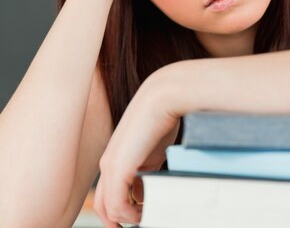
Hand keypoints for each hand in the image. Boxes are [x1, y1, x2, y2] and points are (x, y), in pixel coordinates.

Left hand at [93, 71, 180, 226]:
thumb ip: (148, 169)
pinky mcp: (118, 167)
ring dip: (127, 219)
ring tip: (146, 218)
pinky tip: (142, 213)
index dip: (124, 210)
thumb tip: (148, 190)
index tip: (142, 214)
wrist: (163, 97)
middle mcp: (108, 164)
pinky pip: (116, 203)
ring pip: (108, 208)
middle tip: (139, 223)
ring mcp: (110, 166)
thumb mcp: (153, 149)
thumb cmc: (163, 118)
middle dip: (119, 219)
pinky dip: (128, 214)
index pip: (110, 194)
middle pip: (103, 205)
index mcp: (116, 159)